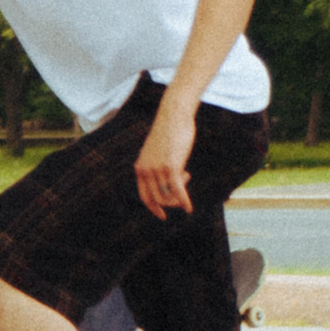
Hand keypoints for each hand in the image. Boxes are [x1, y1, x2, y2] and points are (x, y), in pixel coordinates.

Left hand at [135, 91, 196, 217]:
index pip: (143, 196)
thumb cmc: (169, 130)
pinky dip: (184, 201)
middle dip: (171, 201)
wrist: (174, 114)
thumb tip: (167, 179)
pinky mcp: (171, 166)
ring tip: (187, 176)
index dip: (153, 208)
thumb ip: (157, 164)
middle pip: (157, 199)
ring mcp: (157, 169)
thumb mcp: (157, 150)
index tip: (162, 215)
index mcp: (140, 167)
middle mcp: (146, 170)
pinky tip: (189, 208)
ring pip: (167, 196)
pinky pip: (177, 191)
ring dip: (178, 195)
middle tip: (181, 191)